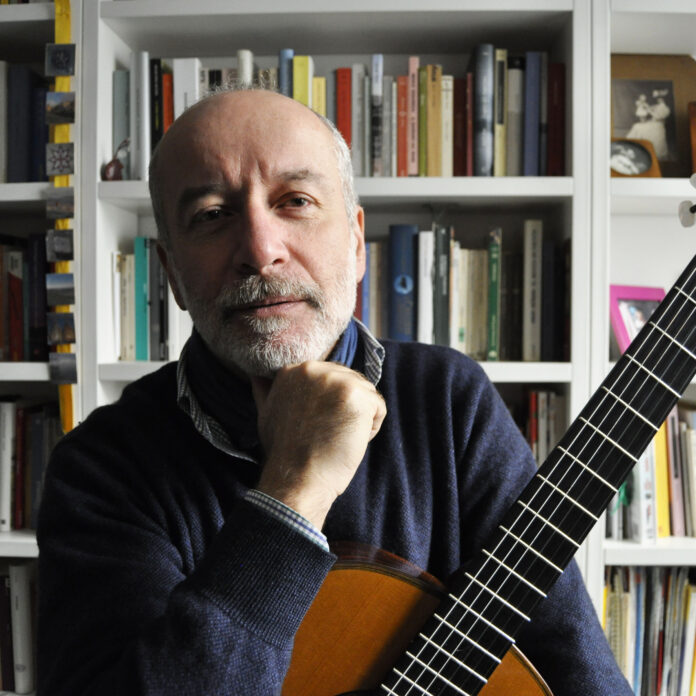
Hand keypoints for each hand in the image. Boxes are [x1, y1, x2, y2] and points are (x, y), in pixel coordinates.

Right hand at [250, 362, 386, 529]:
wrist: (297, 479)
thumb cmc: (284, 453)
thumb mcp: (266, 413)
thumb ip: (266, 390)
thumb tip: (257, 375)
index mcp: (293, 370)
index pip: (329, 377)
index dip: (329, 404)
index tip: (316, 425)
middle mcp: (314, 368)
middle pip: (350, 382)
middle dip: (346, 409)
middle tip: (326, 434)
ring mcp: (337, 380)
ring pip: (366, 394)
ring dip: (359, 419)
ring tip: (336, 438)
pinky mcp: (357, 396)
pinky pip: (378, 407)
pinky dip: (370, 429)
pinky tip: (348, 441)